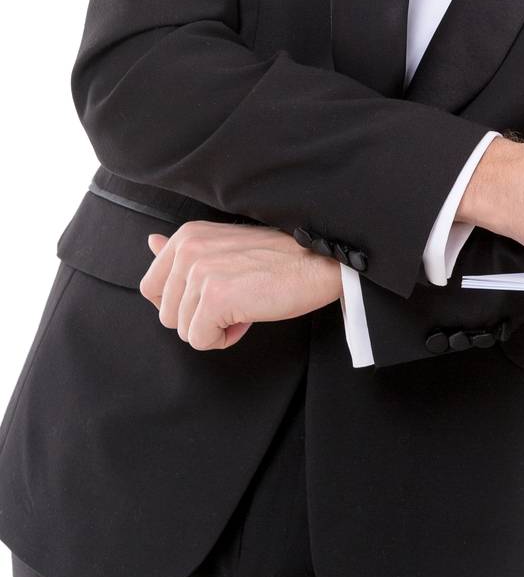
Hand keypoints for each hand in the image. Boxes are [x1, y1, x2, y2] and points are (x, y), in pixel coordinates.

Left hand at [139, 220, 343, 351]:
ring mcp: (200, 273)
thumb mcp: (223, 245)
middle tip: (236, 300)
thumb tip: (151, 241)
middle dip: (199, 319)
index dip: (182, 304)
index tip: (214, 296)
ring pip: (183, 330)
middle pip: (166, 315)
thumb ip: (184, 250)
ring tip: (245, 306)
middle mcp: (188, 249)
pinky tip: (248, 317)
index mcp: (187, 236)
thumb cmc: (278, 258)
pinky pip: (201, 340)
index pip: (150, 288)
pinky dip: (225, 339)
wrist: (320, 262)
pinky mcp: (215, 297)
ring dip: (215, 329)